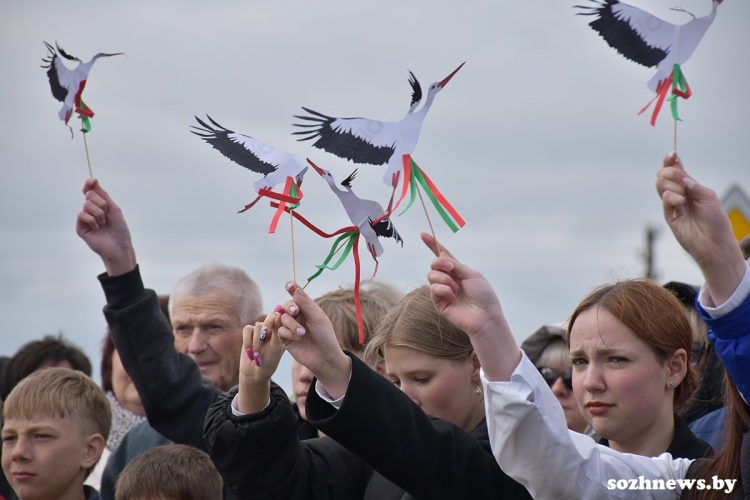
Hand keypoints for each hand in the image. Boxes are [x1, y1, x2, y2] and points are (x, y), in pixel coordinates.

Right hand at [76, 178, 135, 275]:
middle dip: (101, 203)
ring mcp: (84, 219)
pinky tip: (97, 228)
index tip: (93, 180)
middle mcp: (90, 211)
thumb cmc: (119, 229)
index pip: (90, 191)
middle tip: (106, 214)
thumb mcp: (113, 208)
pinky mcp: (80, 227)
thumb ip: (103, 195)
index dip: (89, 184)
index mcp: (99, 206)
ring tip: (103, 223)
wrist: (119, 246)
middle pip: (89, 195)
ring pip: (86, 204)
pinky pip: (81, 214)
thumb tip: (93, 180)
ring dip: (99, 213)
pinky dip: (92, 220)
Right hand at [237, 312, 284, 413]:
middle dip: (267, 327)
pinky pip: (247, 329)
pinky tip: (250, 352)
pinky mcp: (249, 333)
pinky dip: (248, 341)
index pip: (283, 317)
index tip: (280, 326)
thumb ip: (277, 332)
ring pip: (258, 325)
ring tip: (257, 355)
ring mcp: (260, 330)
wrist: (256, 373)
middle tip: (265, 338)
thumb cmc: (270, 362)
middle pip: (270, 316)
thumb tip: (279, 315)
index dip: (281, 318)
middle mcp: (272, 328)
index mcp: (282, 331)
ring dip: (257, 342)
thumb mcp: (276, 347)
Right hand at [277, 282, 350, 399]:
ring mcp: (291, 327)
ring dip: (291, 324)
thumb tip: (295, 289)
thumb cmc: (325, 337)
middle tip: (295, 312)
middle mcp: (298, 316)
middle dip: (289, 307)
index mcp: (307, 309)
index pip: (297, 295)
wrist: (324, 358)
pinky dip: (288, 333)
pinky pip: (280, 330)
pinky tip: (297, 339)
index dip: (292, 288)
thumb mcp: (318, 318)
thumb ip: (306, 304)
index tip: (289, 285)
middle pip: (286, 305)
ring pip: (282, 317)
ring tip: (302, 333)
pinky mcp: (285, 339)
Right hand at [423, 233, 503, 336]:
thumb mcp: (471, 274)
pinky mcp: (439, 303)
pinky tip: (453, 297)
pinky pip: (433, 289)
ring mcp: (443, 291)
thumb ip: (455, 265)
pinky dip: (444, 290)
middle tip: (451, 269)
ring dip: (444, 279)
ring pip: (431, 276)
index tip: (423, 234)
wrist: (485, 316)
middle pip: (434, 264)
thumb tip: (442, 255)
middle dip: (440, 263)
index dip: (433, 245)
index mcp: (458, 271)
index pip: (443, 256)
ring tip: (456, 289)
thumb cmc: (484, 296)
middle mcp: (449, 280)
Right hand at [656, 153, 745, 303]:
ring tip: (684, 198)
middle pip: (664, 174)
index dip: (671, 161)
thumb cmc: (715, 220)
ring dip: (673, 186)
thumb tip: (678, 174)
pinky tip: (681, 206)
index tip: (672, 154)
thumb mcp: (707, 195)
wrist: (713, 243)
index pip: (676, 169)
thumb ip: (691, 183)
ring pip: (660, 184)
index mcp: (690, 186)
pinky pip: (665, 199)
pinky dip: (673, 198)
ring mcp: (672, 204)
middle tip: (682, 181)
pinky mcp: (667, 215)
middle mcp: (679, 193)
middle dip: (671, 173)